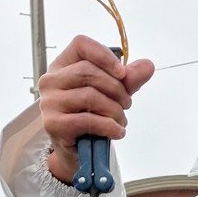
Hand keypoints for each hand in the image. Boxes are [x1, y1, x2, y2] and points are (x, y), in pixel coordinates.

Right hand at [38, 36, 154, 183]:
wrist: (79, 151)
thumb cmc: (93, 116)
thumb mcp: (113, 94)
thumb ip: (129, 80)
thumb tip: (148, 65)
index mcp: (63, 66)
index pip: (81, 45)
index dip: (105, 56)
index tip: (123, 74)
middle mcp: (51, 81)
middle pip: (89, 71)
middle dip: (117, 89)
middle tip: (126, 104)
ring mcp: (49, 102)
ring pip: (91, 96)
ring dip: (115, 111)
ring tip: (120, 121)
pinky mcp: (53, 124)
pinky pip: (88, 120)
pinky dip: (110, 127)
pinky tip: (117, 132)